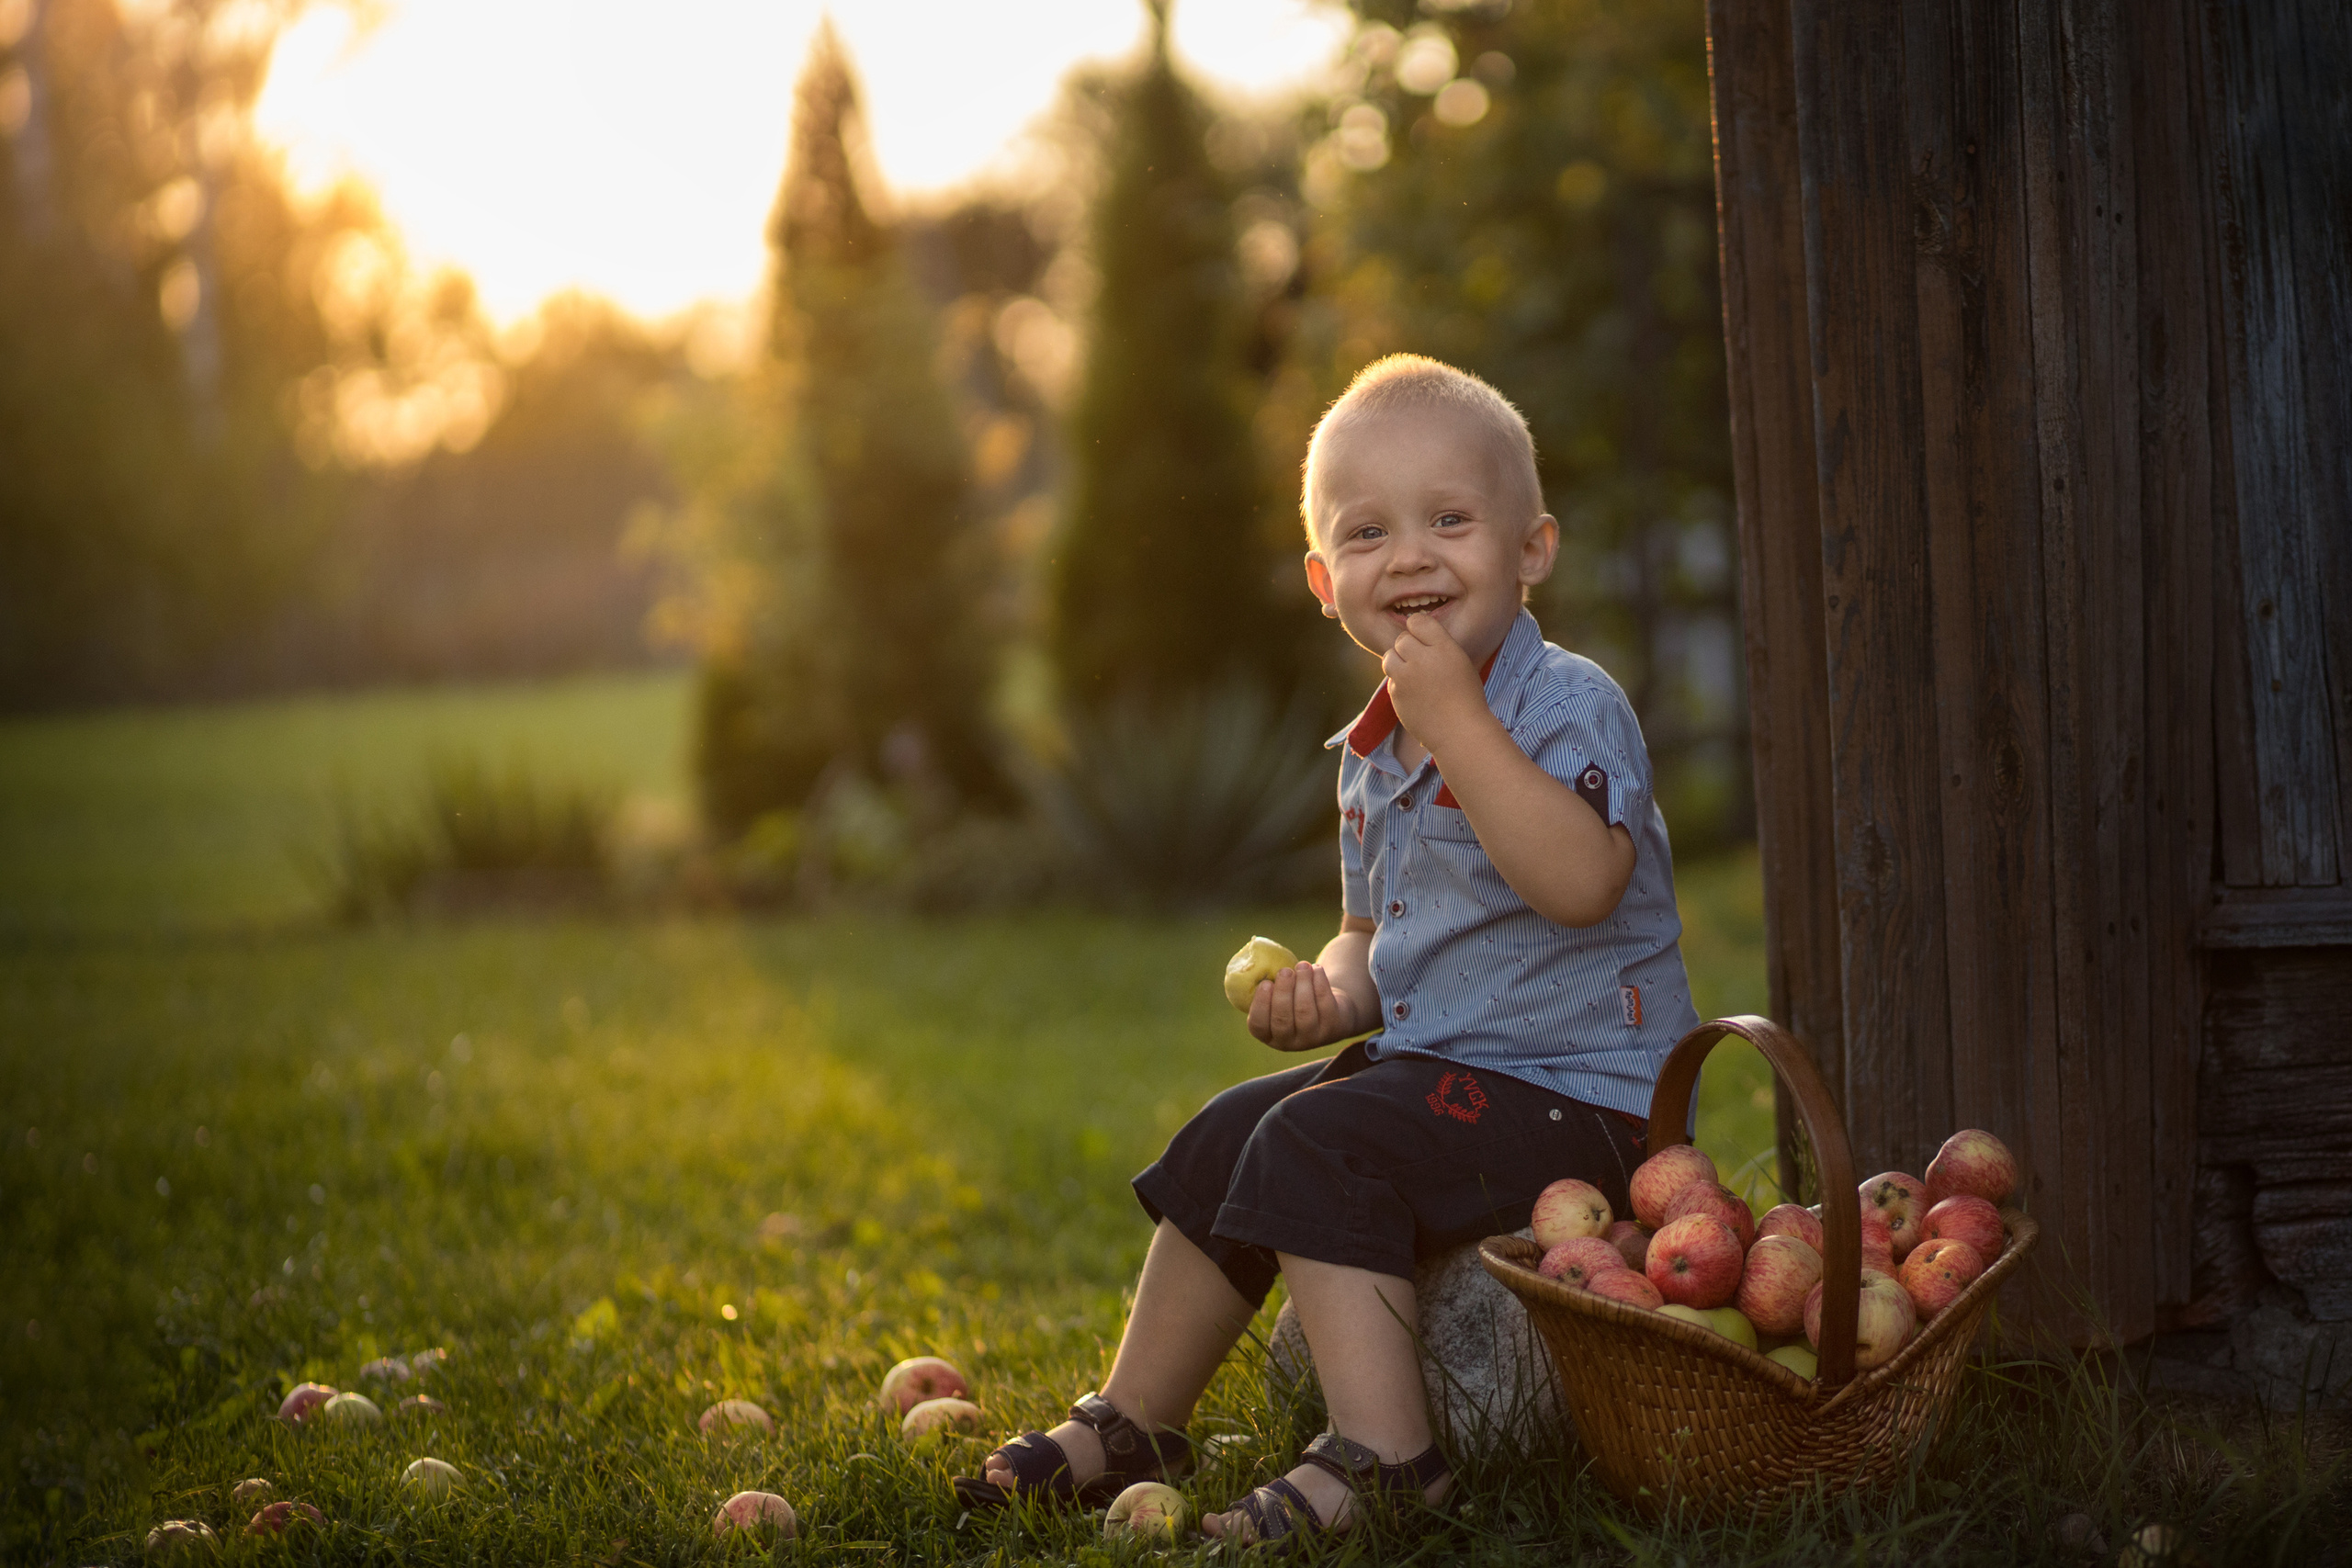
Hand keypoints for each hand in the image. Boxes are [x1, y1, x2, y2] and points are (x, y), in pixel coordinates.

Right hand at [1246, 962, 1365, 1050]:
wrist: (1330, 1011)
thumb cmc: (1294, 1001)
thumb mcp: (1279, 1000)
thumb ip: (1269, 990)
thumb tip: (1256, 966)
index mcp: (1270, 1036)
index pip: (1258, 1025)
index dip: (1260, 1004)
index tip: (1265, 983)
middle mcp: (1291, 1042)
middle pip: (1283, 1020)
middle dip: (1283, 993)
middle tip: (1284, 971)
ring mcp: (1313, 1037)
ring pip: (1305, 1011)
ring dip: (1303, 984)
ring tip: (1302, 966)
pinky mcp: (1332, 1026)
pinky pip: (1324, 1003)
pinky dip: (1319, 983)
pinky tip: (1316, 968)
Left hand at [1381, 614, 1488, 755]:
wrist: (1460, 732)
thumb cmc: (1466, 697)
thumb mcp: (1460, 662)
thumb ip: (1438, 646)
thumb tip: (1414, 634)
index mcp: (1444, 647)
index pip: (1418, 621)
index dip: (1418, 628)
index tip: (1422, 638)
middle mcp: (1423, 658)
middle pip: (1402, 639)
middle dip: (1408, 647)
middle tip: (1421, 661)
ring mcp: (1406, 677)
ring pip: (1389, 657)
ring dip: (1398, 662)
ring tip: (1413, 674)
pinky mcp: (1396, 695)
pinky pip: (1391, 680)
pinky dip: (1399, 684)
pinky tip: (1415, 694)